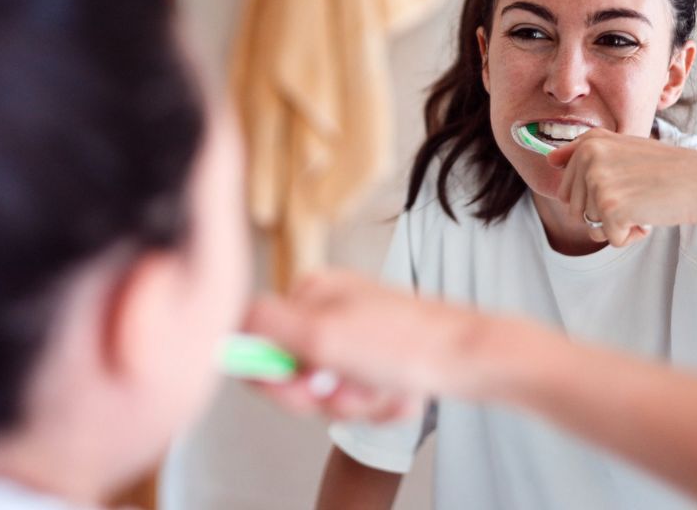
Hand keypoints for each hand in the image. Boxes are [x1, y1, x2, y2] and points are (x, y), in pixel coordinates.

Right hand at [242, 270, 484, 421]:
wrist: (472, 358)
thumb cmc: (404, 344)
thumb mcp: (321, 335)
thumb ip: (264, 326)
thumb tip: (225, 320)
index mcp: (309, 293)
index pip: (258, 343)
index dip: (274, 378)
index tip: (302, 386)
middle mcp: (328, 308)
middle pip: (293, 372)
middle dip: (322, 394)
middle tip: (350, 388)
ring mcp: (355, 332)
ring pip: (327, 389)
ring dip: (354, 402)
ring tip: (383, 390)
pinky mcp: (379, 355)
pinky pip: (359, 392)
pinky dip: (377, 401)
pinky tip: (400, 393)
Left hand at [547, 128, 696, 246]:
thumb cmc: (669, 169)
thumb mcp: (623, 149)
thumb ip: (584, 153)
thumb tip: (549, 160)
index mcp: (588, 143)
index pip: (567, 190)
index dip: (597, 196)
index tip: (625, 182)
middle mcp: (587, 157)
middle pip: (576, 210)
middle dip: (605, 213)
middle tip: (638, 194)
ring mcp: (597, 182)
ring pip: (591, 226)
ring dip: (619, 224)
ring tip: (645, 202)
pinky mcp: (609, 208)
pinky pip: (611, 239)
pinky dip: (632, 235)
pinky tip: (651, 215)